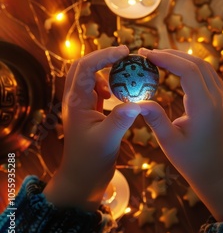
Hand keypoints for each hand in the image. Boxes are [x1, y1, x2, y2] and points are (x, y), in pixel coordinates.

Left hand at [44, 46, 140, 209]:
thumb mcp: (108, 140)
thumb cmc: (90, 162)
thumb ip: (121, 119)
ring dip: (105, 70)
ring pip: (89, 76)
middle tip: (125, 56)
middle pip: (84, 66)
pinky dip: (108, 85)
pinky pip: (96, 89)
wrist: (81, 180)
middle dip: (103, 57)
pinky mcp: (88, 111)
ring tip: (124, 75)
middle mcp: (75, 99)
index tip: (125, 51)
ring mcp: (81, 105)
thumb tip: (137, 102)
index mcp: (76, 101)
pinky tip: (118, 95)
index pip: (86, 67)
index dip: (104, 55)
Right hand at [138, 48, 222, 219]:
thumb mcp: (169, 142)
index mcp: (204, 107)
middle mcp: (217, 98)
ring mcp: (222, 97)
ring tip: (158, 58)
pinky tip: (175, 67)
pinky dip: (190, 66)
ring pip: (204, 66)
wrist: (219, 171)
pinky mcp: (221, 99)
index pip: (188, 71)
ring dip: (181, 58)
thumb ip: (155, 119)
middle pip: (197, 63)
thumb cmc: (192, 161)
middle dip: (171, 54)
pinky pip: (208, 74)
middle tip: (147, 54)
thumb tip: (136, 101)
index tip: (146, 55)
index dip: (166, 58)